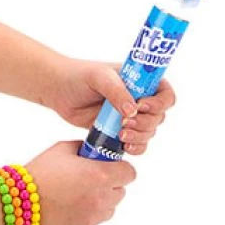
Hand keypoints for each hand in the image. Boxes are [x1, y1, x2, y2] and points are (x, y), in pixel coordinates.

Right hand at [26, 141, 135, 224]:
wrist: (20, 203)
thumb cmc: (42, 172)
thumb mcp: (64, 149)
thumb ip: (84, 148)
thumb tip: (93, 150)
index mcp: (100, 175)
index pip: (129, 173)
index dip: (121, 168)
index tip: (110, 165)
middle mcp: (101, 198)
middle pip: (121, 191)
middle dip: (111, 183)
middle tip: (94, 177)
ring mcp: (93, 216)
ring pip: (111, 207)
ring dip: (103, 199)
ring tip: (83, 192)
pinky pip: (97, 219)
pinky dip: (91, 211)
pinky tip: (74, 203)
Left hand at [43, 57, 174, 155]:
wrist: (59, 90)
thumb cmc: (80, 75)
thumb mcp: (100, 77)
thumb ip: (117, 91)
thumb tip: (133, 111)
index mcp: (141, 80)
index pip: (165, 93)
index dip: (159, 103)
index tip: (142, 106)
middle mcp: (140, 98)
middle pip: (159, 117)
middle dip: (145, 123)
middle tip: (125, 123)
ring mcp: (130, 117)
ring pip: (149, 132)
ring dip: (140, 137)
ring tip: (121, 135)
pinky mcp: (118, 131)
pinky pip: (137, 144)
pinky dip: (136, 148)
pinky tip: (124, 147)